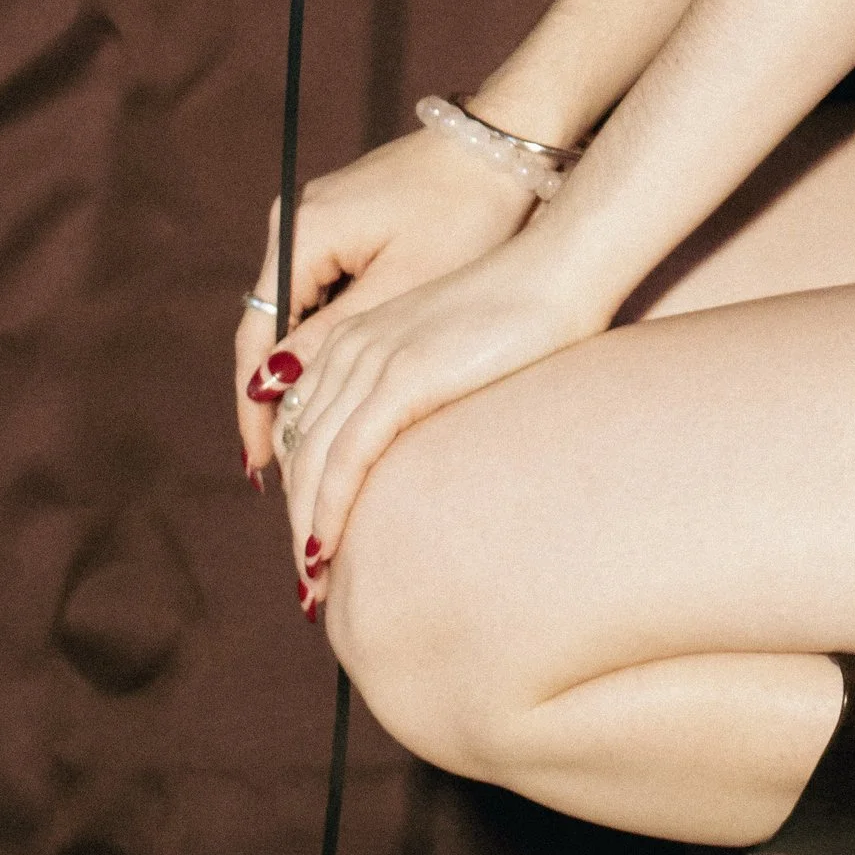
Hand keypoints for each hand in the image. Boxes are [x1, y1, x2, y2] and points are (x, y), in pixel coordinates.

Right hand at [234, 127, 536, 482]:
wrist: (508, 141)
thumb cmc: (468, 210)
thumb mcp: (403, 286)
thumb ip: (333, 337)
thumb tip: (271, 388)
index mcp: (301, 233)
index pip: (256, 338)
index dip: (257, 411)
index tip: (264, 469)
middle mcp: (296, 222)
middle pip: (270, 331)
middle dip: (279, 402)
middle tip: (287, 476)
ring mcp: (321, 220)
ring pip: (297, 317)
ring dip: (304, 376)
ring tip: (315, 449)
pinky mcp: (350, 224)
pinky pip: (323, 295)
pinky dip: (330, 342)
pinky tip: (345, 391)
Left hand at [255, 238, 609, 599]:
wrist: (558, 269)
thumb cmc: (524, 314)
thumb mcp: (450, 352)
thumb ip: (420, 390)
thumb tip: (419, 454)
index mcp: (357, 337)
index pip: (303, 426)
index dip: (299, 487)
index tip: (314, 539)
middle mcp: (351, 346)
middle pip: (297, 448)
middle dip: (296, 518)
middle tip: (311, 582)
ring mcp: (373, 359)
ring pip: (311, 460)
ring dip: (306, 527)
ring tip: (316, 585)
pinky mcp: (402, 377)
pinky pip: (347, 457)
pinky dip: (328, 509)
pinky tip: (326, 549)